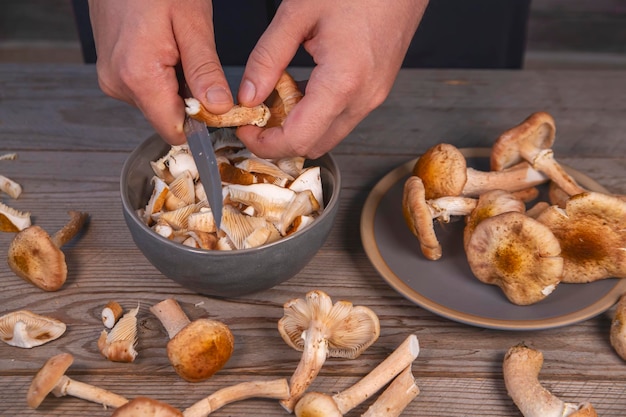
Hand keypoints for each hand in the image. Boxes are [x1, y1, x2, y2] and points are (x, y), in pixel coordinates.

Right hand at [88, 0, 233, 144]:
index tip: (223, 109)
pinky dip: (165, 79)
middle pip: (167, 118)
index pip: (175, 131)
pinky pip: (146, 89)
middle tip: (205, 68)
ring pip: (158, 104)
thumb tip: (220, 109)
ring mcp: (113, 77)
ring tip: (182, 51)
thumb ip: (205, 72)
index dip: (202, 125)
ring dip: (179, 89)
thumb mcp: (193, 24)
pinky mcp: (113, 70)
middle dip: (193, 104)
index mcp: (138, 76)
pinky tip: (170, 51)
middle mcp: (119, 83)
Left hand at [236, 0, 428, 158]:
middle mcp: (363, 98)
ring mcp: (373, 96)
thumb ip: (268, 58)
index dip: (265, 143)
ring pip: (328, 134)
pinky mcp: (376, 89)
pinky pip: (341, 116)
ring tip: (276, 96)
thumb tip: (248, 95)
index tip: (244, 130)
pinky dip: (316, 113)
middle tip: (255, 116)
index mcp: (343, 82)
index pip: (298, 139)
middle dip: (279, 140)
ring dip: (298, 126)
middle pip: (314, 145)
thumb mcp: (297, 13)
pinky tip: (301, 87)